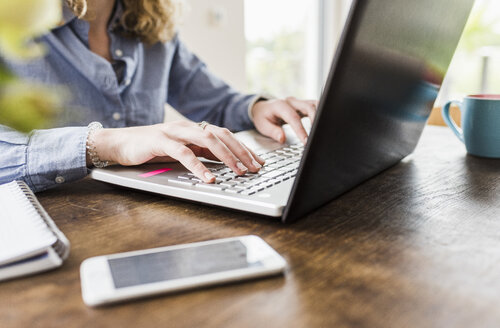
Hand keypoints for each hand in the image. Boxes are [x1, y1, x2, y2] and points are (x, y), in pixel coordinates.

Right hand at [87, 121, 264, 182]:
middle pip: (222, 135)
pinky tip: (208, 178)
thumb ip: (201, 152)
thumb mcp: (181, 149)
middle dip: (241, 152)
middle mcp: (187, 127)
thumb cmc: (150, 147)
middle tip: (254, 168)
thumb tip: (224, 160)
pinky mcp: (160, 141)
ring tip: (239, 171)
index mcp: (194, 129)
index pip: (225, 135)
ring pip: (207, 140)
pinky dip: (198, 166)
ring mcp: (174, 132)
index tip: (257, 162)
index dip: (243, 148)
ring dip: (226, 156)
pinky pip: (184, 153)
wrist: (119, 142)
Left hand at [251, 97, 317, 143]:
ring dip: (320, 115)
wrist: (262, 108)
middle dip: (315, 121)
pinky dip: (320, 113)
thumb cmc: (263, 116)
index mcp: (280, 105)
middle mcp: (291, 101)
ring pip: (315, 104)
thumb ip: (273, 132)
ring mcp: (298, 102)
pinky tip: (322, 124)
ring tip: (321, 130)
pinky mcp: (303, 105)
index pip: (293, 118)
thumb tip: (282, 138)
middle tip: (316, 136)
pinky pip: (315, 106)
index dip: (301, 130)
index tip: (306, 141)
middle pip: (308, 107)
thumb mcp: (263, 126)